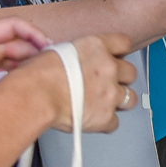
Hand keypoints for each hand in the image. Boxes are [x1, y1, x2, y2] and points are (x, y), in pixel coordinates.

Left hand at [0, 18, 50, 120]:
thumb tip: (2, 79)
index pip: (11, 26)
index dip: (32, 32)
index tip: (47, 46)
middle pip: (19, 46)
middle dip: (37, 54)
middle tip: (52, 70)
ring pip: (16, 65)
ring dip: (29, 71)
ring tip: (43, 84)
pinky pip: (8, 81)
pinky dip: (20, 85)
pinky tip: (28, 95)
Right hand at [20, 34, 140, 132]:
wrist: (35, 96)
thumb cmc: (36, 75)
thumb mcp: (58, 51)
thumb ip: (77, 56)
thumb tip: (76, 62)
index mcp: (97, 47)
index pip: (123, 43)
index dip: (119, 53)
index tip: (115, 58)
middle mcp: (109, 68)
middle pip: (131, 72)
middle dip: (121, 79)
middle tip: (106, 84)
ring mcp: (110, 93)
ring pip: (130, 98)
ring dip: (120, 101)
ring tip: (104, 104)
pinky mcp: (106, 116)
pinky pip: (114, 123)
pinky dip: (105, 123)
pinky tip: (93, 120)